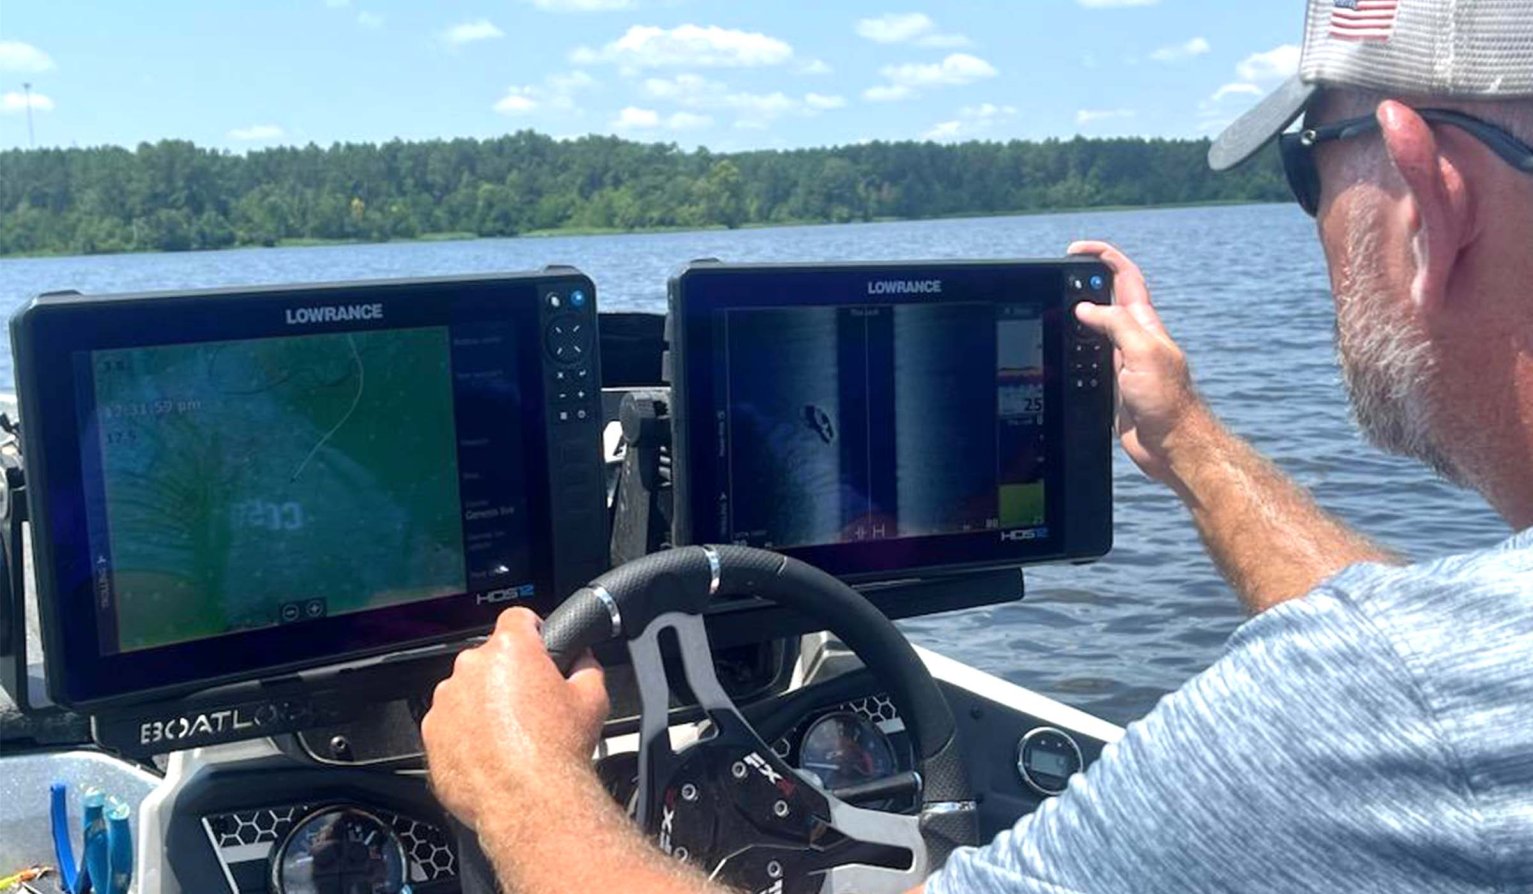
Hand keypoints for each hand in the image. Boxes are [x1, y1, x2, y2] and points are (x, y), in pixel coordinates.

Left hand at [421, 608, 608, 829]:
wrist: (529, 801)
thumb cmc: (558, 750)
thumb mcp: (593, 698)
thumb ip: (586, 666)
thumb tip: (583, 660)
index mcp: (510, 650)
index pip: (517, 618)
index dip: (533, 630)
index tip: (538, 646)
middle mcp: (472, 668)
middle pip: (491, 658)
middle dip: (508, 676)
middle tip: (531, 705)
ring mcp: (446, 700)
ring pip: (466, 691)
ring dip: (484, 704)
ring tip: (510, 735)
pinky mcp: (432, 732)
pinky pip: (449, 723)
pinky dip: (465, 733)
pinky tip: (491, 753)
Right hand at [1068, 241, 1215, 485]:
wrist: (1171, 443)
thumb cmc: (1166, 400)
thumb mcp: (1143, 352)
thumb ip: (1116, 325)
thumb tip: (1085, 308)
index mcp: (1143, 323)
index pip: (1124, 277)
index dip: (1102, 257)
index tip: (1076, 250)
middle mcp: (1132, 337)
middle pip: (1107, 297)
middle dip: (1085, 280)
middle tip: (1059, 275)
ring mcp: (1122, 359)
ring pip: (1095, 326)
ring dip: (1076, 312)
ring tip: (1053, 305)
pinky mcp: (1112, 382)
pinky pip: (1088, 355)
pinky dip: (1073, 345)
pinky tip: (1062, 347)